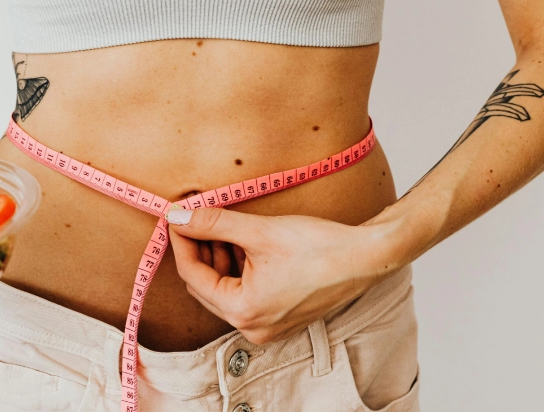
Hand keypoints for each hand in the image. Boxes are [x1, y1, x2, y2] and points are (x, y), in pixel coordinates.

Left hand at [166, 206, 401, 343]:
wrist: (366, 257)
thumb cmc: (319, 247)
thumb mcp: (259, 231)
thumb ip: (214, 223)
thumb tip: (178, 216)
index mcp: (244, 311)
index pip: (193, 276)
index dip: (182, 242)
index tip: (177, 216)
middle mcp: (252, 327)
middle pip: (205, 285)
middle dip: (199, 250)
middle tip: (197, 217)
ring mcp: (267, 325)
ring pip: (224, 289)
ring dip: (219, 257)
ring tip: (222, 225)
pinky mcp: (279, 316)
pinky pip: (244, 293)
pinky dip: (238, 268)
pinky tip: (243, 241)